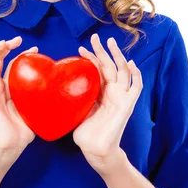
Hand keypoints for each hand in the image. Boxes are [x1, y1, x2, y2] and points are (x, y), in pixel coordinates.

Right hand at [0, 36, 38, 153]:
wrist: (14, 143)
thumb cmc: (26, 127)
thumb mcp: (36, 104)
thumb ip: (43, 92)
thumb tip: (64, 85)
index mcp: (9, 86)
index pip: (12, 63)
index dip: (22, 53)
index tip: (35, 49)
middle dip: (5, 46)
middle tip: (18, 40)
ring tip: (2, 44)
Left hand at [72, 33, 142, 173]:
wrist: (96, 150)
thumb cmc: (85, 134)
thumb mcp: (75, 110)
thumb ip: (72, 97)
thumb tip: (52, 87)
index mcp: (100, 93)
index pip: (97, 70)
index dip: (90, 58)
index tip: (80, 49)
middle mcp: (112, 92)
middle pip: (109, 66)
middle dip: (102, 51)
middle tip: (95, 37)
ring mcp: (121, 97)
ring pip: (122, 71)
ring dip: (117, 56)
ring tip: (111, 43)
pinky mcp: (128, 105)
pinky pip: (136, 87)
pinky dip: (136, 75)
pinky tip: (132, 63)